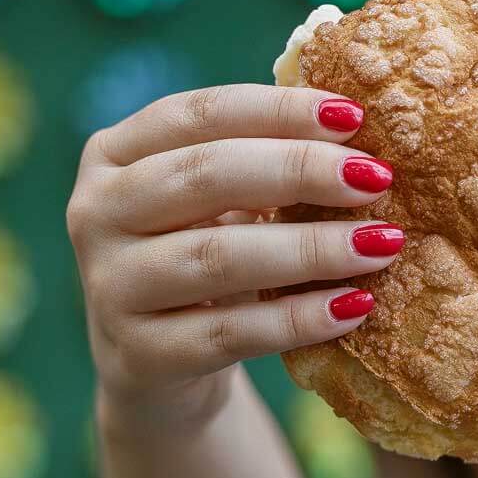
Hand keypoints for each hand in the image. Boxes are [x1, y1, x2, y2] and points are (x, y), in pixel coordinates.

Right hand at [67, 84, 402, 417]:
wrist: (156, 367)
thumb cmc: (204, 256)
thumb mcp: (219, 201)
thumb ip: (264, 157)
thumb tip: (360, 124)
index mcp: (114, 153)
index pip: (199, 114)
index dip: (279, 111)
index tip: (355, 117)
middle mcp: (95, 212)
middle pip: (205, 176)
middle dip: (300, 171)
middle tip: (376, 179)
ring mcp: (110, 287)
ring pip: (217, 257)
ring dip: (311, 249)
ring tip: (382, 244)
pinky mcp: (141, 356)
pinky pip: (231, 333)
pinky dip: (298, 318)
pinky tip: (355, 306)